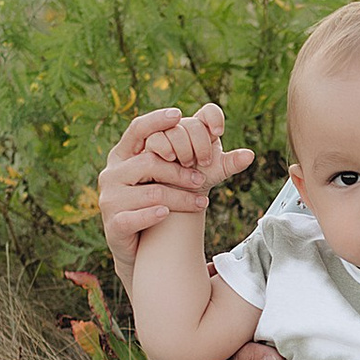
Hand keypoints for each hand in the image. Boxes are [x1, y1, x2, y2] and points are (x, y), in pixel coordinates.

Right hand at [98, 102, 254, 279]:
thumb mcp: (183, 177)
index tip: (179, 115)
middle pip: (149, 161)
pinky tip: (167, 214)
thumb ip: (211, 163)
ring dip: (179, 196)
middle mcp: (112, 172)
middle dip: (180, 170)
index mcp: (125, 154)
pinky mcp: (113, 225)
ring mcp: (110, 198)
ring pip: (150, 192)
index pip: (137, 128)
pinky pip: (133, 217)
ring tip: (202, 201)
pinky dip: (154, 214)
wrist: (142, 245)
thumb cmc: (163, 201)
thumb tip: (250, 155)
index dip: (156, 120)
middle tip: (203, 179)